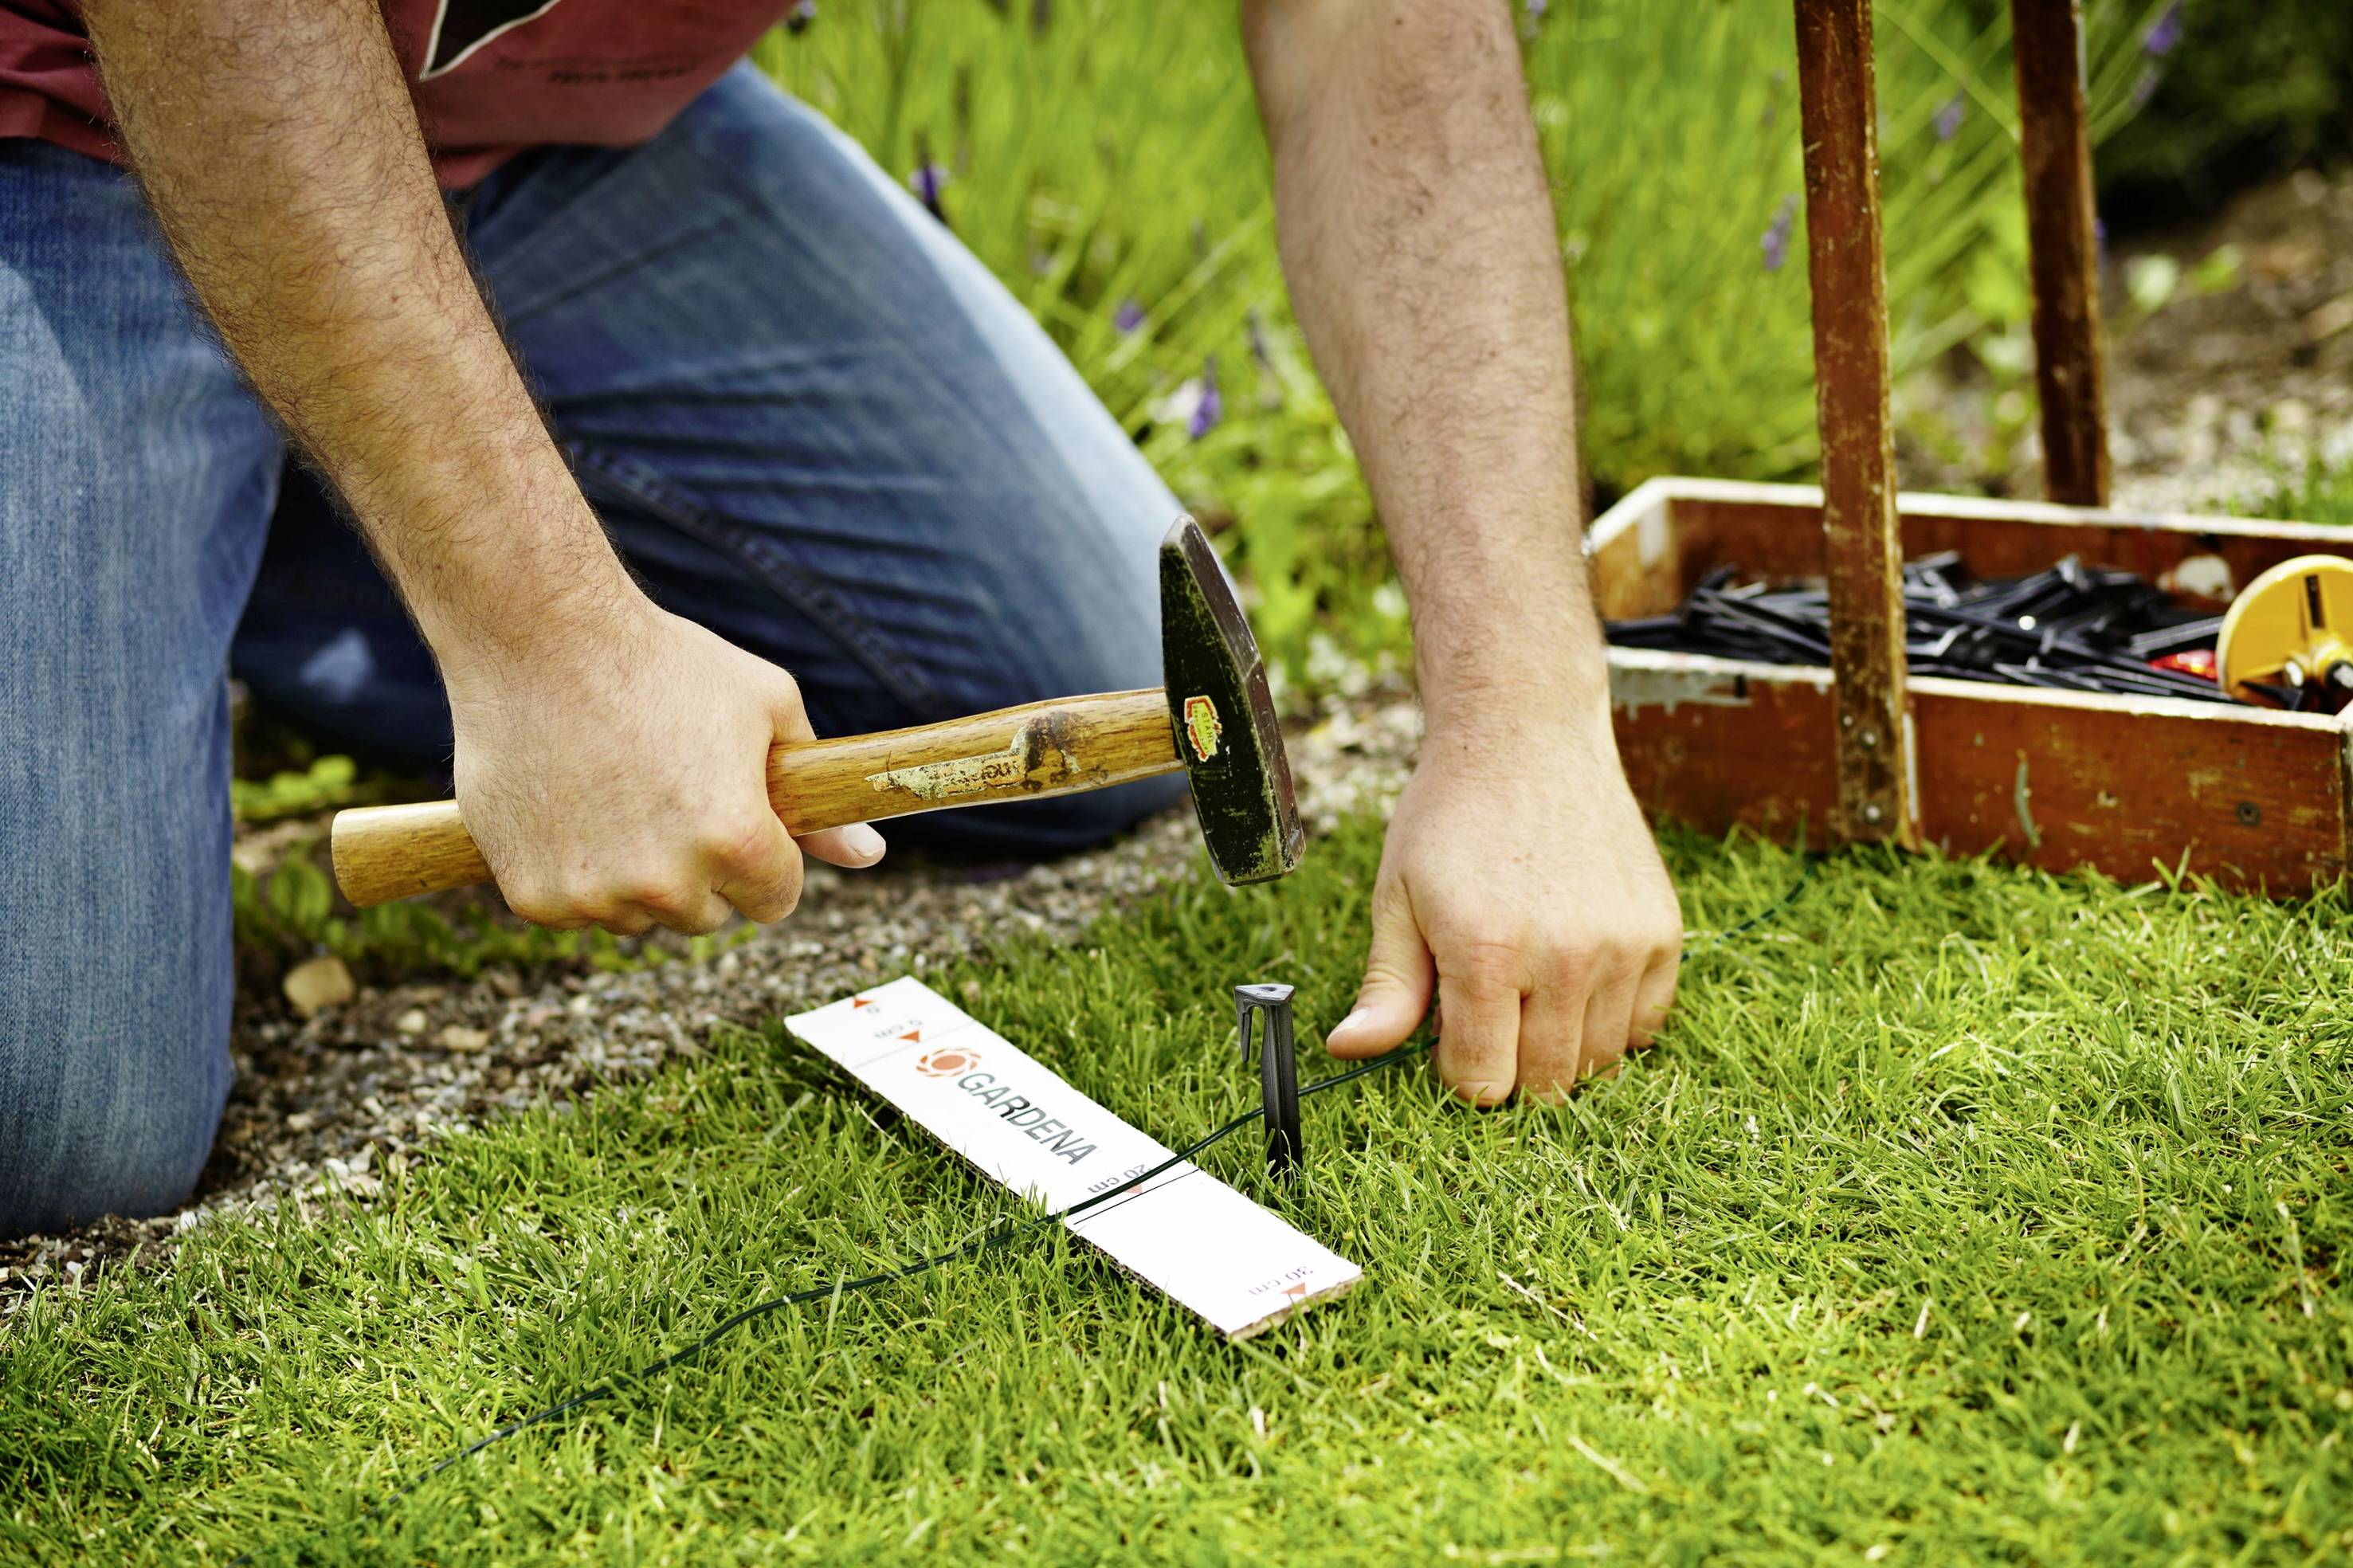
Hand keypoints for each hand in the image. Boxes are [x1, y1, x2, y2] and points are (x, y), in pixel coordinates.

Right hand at [446, 595, 884, 934]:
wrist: (540, 636)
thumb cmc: (667, 663)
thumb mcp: (767, 709)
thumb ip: (819, 797)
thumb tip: (872, 855)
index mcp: (738, 842)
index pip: (776, 900)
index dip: (763, 858)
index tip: (738, 818)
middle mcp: (668, 882)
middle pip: (707, 915)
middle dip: (701, 869)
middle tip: (671, 794)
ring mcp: (595, 895)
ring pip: (640, 916)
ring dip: (637, 876)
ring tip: (617, 791)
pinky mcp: (532, 897)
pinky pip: (575, 910)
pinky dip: (574, 873)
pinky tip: (570, 805)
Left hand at [1323, 706, 1680, 1103]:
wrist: (1526, 737)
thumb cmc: (1449, 820)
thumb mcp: (1398, 898)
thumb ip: (1386, 987)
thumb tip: (1344, 1052)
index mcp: (1486, 953)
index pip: (1482, 1082)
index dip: (1457, 1072)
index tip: (1449, 1033)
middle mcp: (1564, 957)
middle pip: (1544, 1086)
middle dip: (1509, 1067)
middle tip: (1488, 1011)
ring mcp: (1622, 946)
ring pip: (1598, 1064)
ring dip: (1560, 1048)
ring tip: (1529, 989)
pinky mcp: (1663, 932)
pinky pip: (1645, 1026)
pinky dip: (1611, 1023)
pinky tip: (1575, 980)